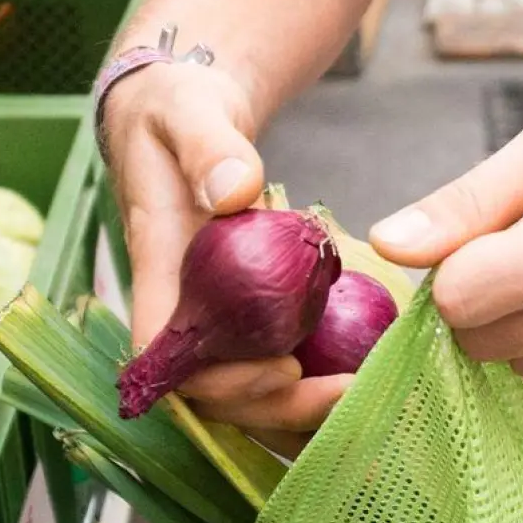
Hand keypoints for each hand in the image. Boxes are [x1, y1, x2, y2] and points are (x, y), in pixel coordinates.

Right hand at [104, 60, 348, 454]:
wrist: (179, 116)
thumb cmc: (174, 114)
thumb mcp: (186, 113)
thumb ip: (207, 148)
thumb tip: (235, 192)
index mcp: (158, 275)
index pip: (172, 360)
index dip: (221, 382)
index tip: (283, 368)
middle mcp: (183, 311)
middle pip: (216, 394)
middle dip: (278, 407)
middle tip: (348, 393)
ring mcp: (214, 320)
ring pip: (247, 392)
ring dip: (299, 409)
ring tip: (364, 398)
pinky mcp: (244, 317)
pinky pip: (272, 364)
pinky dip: (312, 383)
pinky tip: (363, 380)